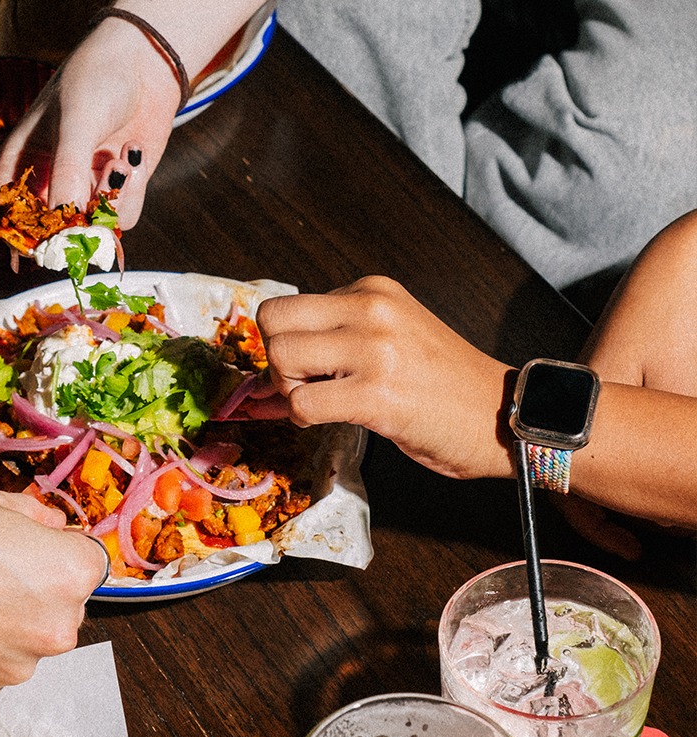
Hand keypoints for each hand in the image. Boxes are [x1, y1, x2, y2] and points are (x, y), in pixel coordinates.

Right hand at [0, 18, 183, 227]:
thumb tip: (66, 224)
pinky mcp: (116, 192)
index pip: (11, 216)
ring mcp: (85, 190)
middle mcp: (50, 183)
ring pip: (93, 230)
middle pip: (53, 234)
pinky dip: (133, 191)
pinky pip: (122, 217)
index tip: (48, 244)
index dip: (24, 238)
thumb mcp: (76, 123)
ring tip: (120, 162)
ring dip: (111, 201)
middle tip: (93, 213)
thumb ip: (67, 173)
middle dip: (77, 228)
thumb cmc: (96, 79)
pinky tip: (133, 153)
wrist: (146, 62)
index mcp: (21, 164)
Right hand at [0, 486, 107, 692]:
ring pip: (30, 632)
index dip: (58, 548)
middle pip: (64, 601)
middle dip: (36, 584)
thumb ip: (31, 516)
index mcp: (67, 573)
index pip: (90, 561)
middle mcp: (57, 626)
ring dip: (9, 617)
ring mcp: (22, 663)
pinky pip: (0, 657)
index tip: (27, 544)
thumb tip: (52, 525)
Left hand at [258, 276, 515, 479]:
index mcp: (373, 289)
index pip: (287, 306)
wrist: (500, 415)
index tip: (308, 369)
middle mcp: (372, 308)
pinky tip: (334, 419)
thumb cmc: (442, 386)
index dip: (285, 343)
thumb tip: (264, 374)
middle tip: (308, 386)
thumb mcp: (390, 338)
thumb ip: (335, 340)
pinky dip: (304, 417)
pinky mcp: (376, 394)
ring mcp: (374, 349)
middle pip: (273, 323)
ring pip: (281, 359)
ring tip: (325, 403)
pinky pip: (302, 402)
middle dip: (278, 363)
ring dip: (290, 392)